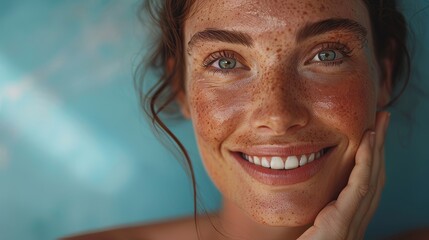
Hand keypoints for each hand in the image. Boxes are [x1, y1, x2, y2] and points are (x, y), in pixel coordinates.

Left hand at [298, 111, 389, 239]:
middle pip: (373, 178)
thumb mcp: (308, 225)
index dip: (371, 158)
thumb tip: (305, 184)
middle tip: (382, 118)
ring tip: (379, 124)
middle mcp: (354, 222)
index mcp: (346, 221)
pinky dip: (365, 165)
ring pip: (370, 180)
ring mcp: (350, 225)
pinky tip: (367, 144)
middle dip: (380, 147)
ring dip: (377, 149)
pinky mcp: (340, 226)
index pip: (364, 184)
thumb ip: (316, 211)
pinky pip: (358, 190)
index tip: (371, 133)